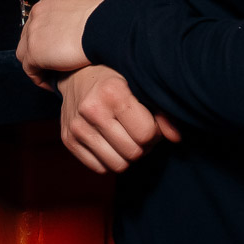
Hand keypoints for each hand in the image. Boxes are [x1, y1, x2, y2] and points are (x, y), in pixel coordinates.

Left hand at [17, 0, 112, 86]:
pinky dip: (38, 77)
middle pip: (31, 33)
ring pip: (25, 51)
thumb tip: (90, 12)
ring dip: (36, 64)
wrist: (107, 26)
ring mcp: (34, 30)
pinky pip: (29, 69)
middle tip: (55, 62)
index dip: (50, 34)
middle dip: (41, 48)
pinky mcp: (34, 51)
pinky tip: (51, 84)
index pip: (43, 17)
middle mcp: (40, 11)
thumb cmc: (109, 14)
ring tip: (51, 76)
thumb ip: (85, 4)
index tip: (61, 46)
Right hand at [56, 64, 181, 173]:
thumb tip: (175, 138)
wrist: (75, 75)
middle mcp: (91, 110)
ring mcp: (76, 126)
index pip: (146, 134)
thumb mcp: (138, 86)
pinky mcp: (67, 140)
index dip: (153, 131)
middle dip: (142, 145)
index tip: (149, 121)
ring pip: (117, 165)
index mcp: (112, 92)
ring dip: (126, 155)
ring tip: (125, 137)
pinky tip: (109, 142)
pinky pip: (100, 168)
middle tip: (137, 131)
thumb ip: (161, 111)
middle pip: (133, 152)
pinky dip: (109, 159)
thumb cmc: (114, 80)